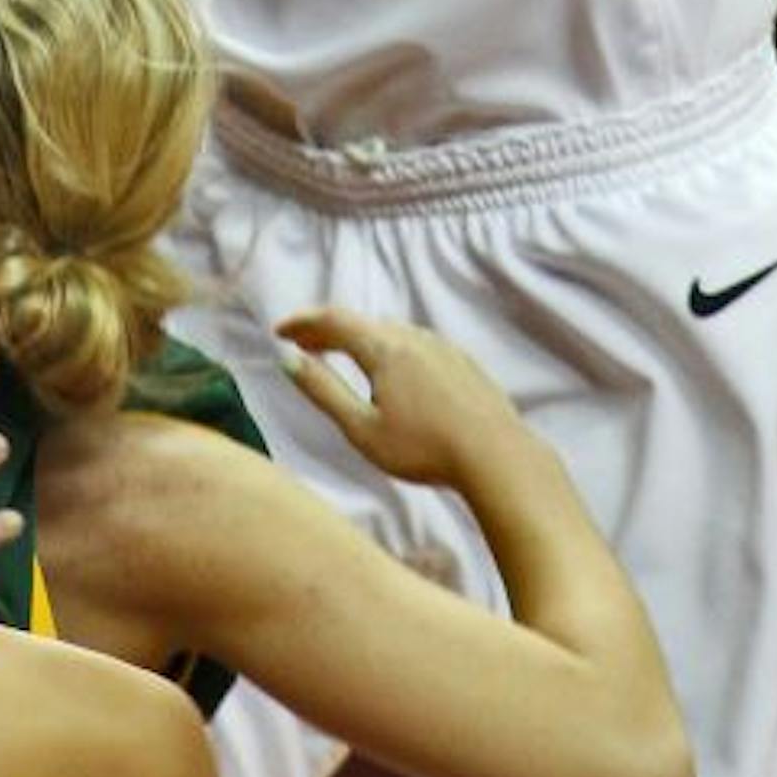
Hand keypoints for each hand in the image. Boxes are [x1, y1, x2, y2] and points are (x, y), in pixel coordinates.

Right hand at [279, 304, 532, 490]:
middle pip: (361, 323)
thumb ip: (323, 392)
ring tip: (340, 356)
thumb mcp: (362, 429)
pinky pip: (414, 345)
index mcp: (384, 347)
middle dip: (327, 331)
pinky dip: (388, 349)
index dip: (302, 322)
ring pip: (389, 333)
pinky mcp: (461, 361)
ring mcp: (441, 346)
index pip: (333, 320)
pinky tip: (389, 373)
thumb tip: (288, 362)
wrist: (497, 456)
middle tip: (302, 344)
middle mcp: (412, 336)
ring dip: (358, 339)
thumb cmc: (424, 449)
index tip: (278, 331)